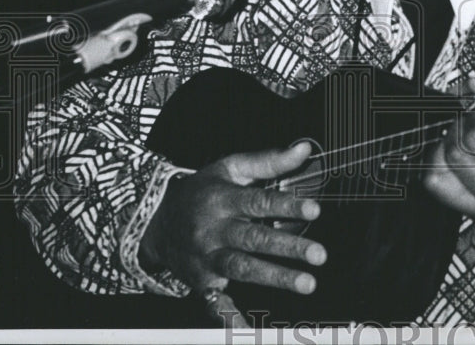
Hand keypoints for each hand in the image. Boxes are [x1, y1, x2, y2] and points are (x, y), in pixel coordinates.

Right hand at [139, 141, 326, 323]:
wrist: (156, 220)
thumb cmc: (202, 191)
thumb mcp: (230, 168)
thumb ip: (269, 161)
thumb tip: (304, 149)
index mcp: (224, 199)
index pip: (259, 202)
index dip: (287, 206)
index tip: (314, 210)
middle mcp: (215, 229)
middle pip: (255, 238)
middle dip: (288, 248)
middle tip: (318, 254)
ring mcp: (208, 257)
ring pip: (242, 268)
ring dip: (275, 276)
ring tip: (306, 283)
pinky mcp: (202, 281)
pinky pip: (215, 301)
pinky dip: (227, 315)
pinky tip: (243, 325)